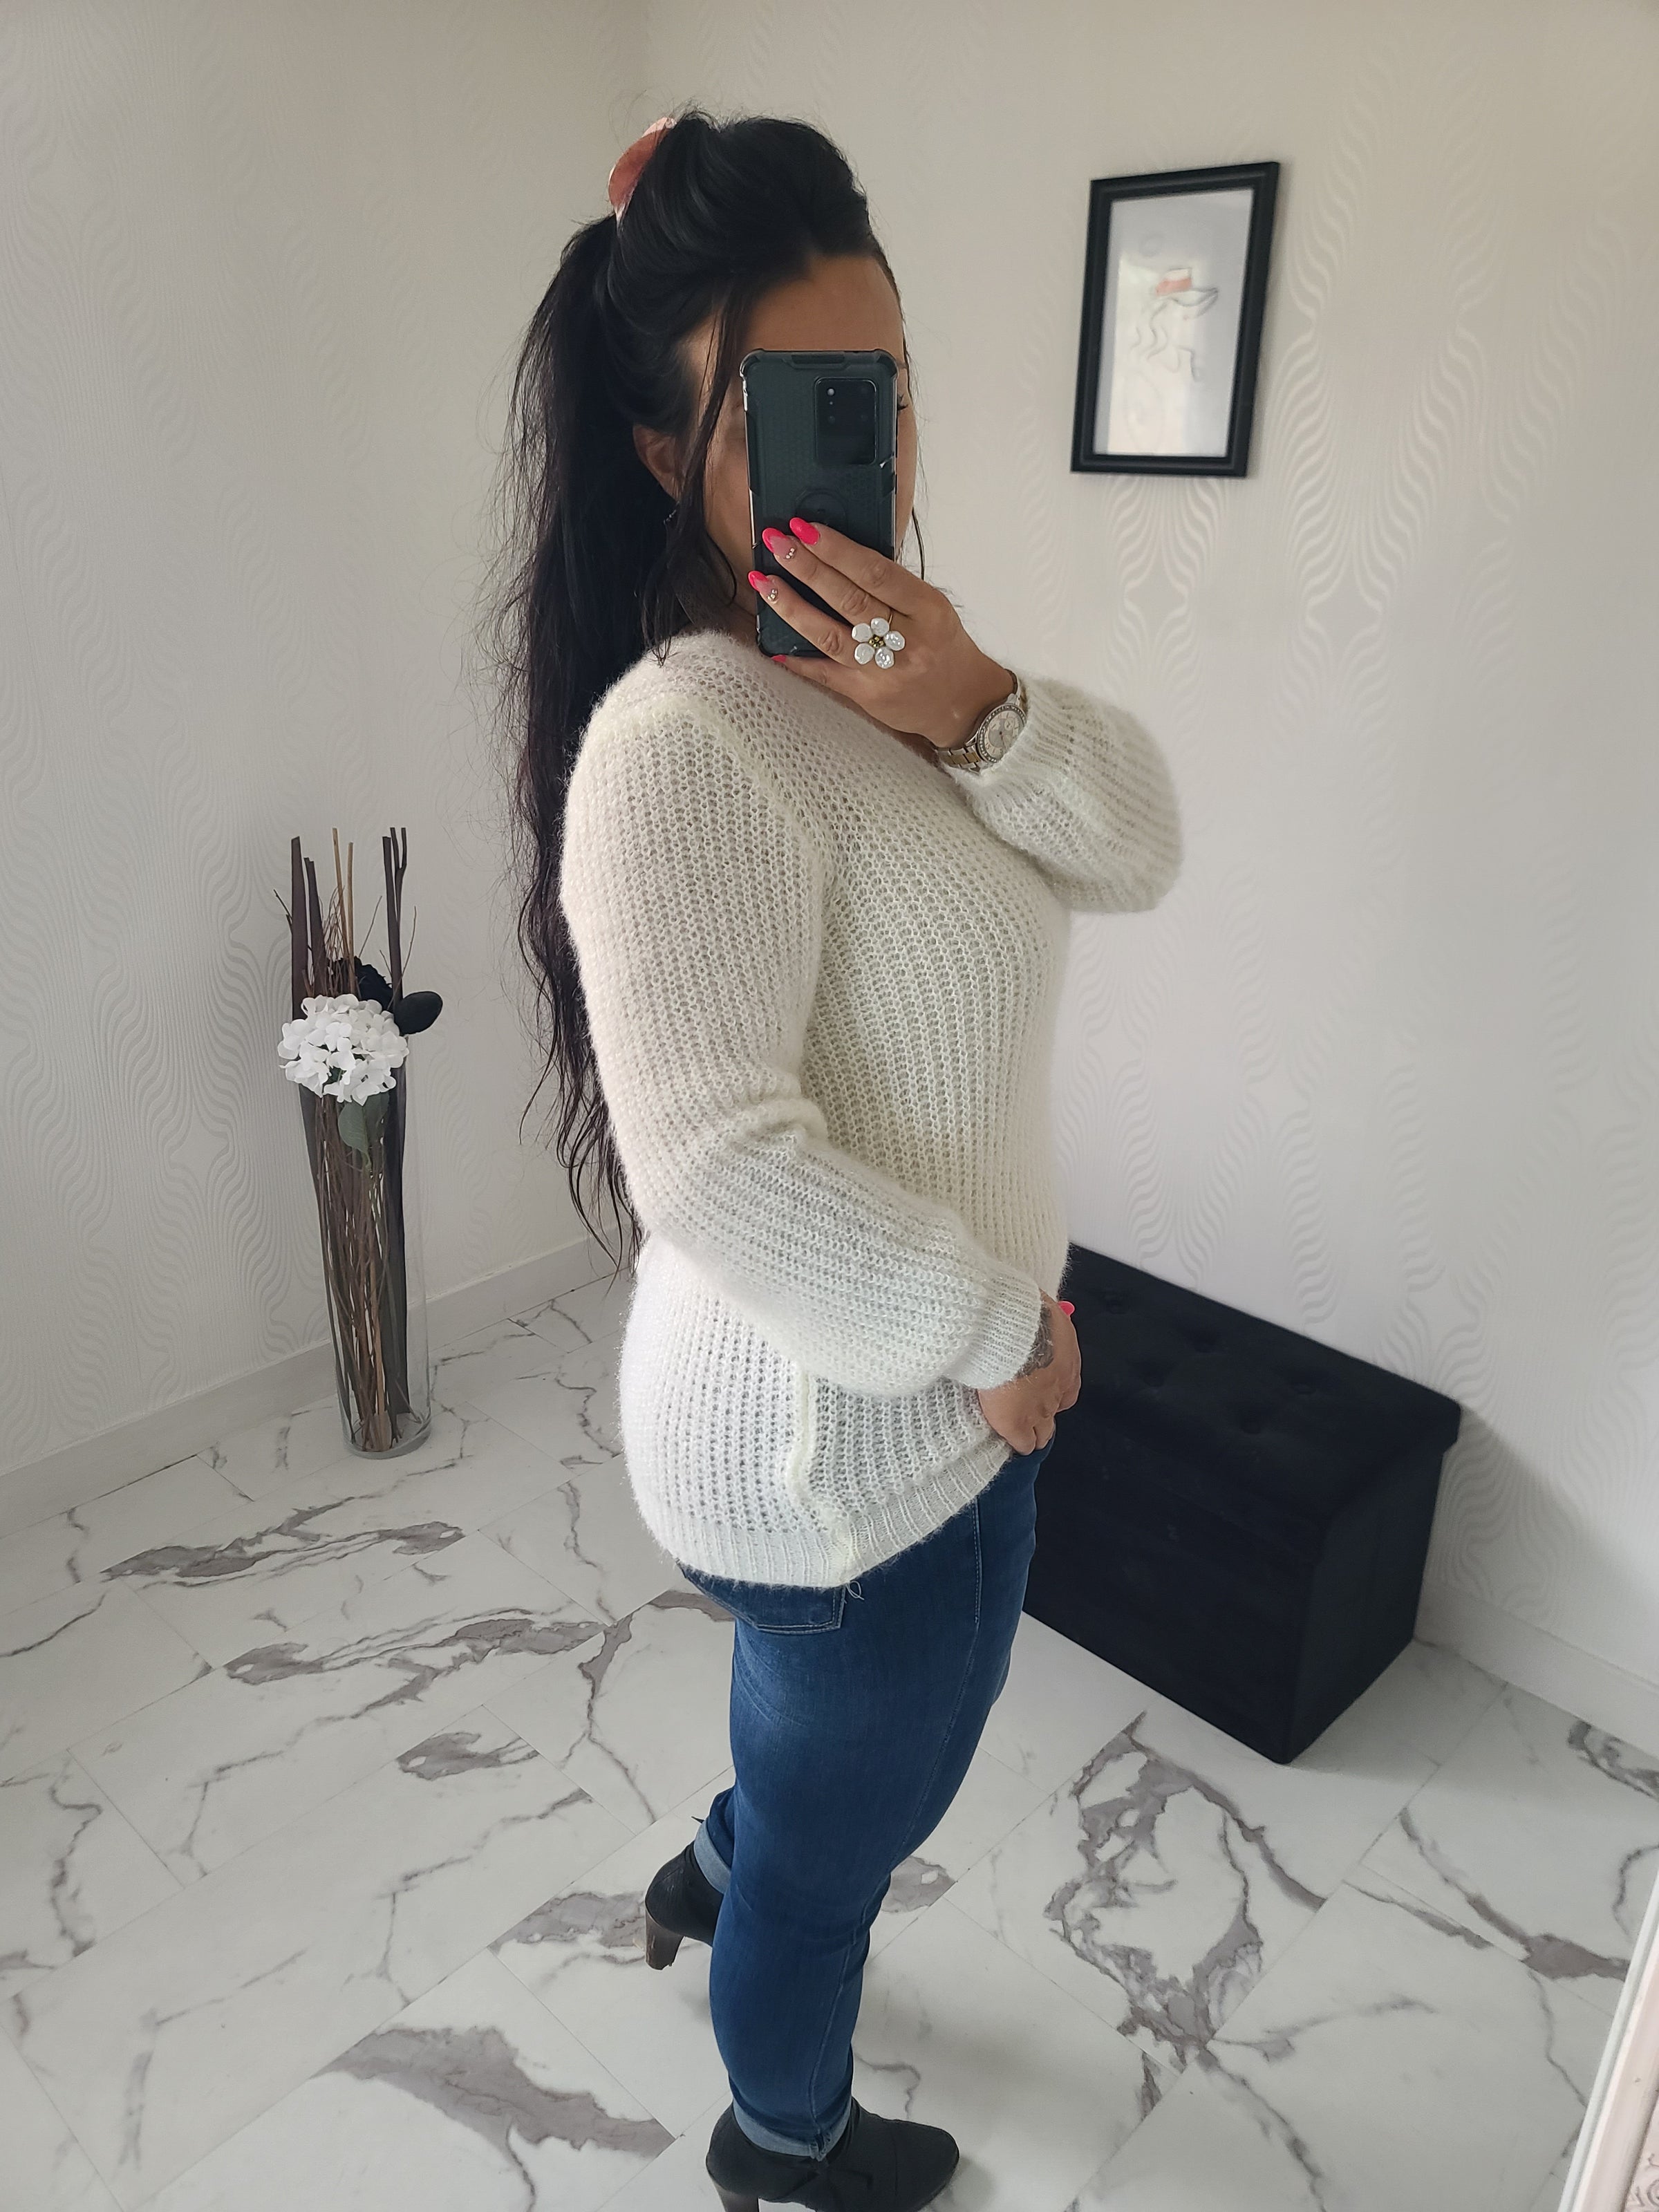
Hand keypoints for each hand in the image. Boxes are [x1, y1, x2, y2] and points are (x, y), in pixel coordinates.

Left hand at [748, 517, 1013, 751]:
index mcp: (927, 609)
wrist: (962, 703)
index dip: (838, 549)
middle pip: (848, 599)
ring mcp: (884, 671)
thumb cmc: (944, 647)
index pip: (876, 573)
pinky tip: (771, 642)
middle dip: (807, 567)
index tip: (807, 527)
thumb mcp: (932, 608)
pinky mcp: (867, 695)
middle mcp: (906, 640)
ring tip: (764, 582)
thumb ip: (894, 585)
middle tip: (777, 542)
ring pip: (830, 635)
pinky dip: (797, 657)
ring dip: (792, 607)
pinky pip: (825, 674)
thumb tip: (841, 555)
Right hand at [976, 1294, 1079, 1454]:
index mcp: (1066, 1361)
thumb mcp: (1041, 1310)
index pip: (1066, 1386)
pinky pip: (1022, 1442)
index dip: (1054, 1389)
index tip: (1040, 1386)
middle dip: (1046, 1413)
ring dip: (1035, 1432)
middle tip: (1032, 1412)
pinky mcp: (1015, 1422)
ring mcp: (1039, 1408)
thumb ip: (1042, 1320)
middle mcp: (1058, 1388)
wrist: (1009, 1331)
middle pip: (1056, 1411)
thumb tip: (1039, 1310)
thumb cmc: (1023, 1312)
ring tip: (1026, 1435)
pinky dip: (1018, 1443)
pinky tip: (1013, 1444)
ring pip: (1043, 1432)